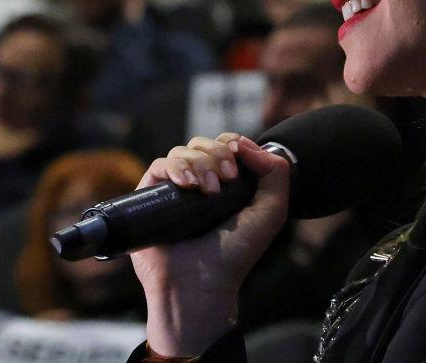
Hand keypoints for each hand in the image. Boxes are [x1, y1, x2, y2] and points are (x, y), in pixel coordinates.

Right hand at [130, 133, 289, 356]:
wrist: (201, 282)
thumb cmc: (235, 253)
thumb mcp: (270, 212)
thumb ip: (275, 173)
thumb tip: (247, 144)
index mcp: (226, 184)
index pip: (225, 145)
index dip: (231, 142)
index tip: (237, 155)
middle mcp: (198, 183)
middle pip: (203, 143)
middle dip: (217, 154)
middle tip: (225, 180)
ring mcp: (173, 190)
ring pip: (182, 151)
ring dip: (199, 162)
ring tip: (207, 191)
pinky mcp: (150, 196)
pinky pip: (159, 165)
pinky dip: (175, 167)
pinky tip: (186, 184)